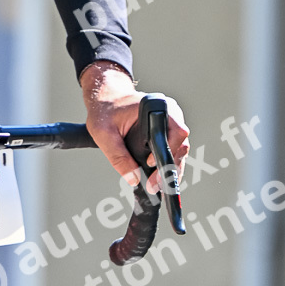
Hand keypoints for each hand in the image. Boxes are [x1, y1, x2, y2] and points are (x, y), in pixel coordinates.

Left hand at [80, 62, 188, 194]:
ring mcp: (171, 124)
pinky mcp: (166, 133)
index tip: (149, 164)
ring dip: (170, 170)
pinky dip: (167, 165)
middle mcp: (170, 114)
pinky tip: (160, 179)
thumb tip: (134, 179)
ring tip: (158, 186)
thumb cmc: (105, 110)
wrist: (106, 99)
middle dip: (170, 168)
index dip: (168, 151)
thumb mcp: (104, 133)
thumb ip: (117, 156)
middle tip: (155, 186)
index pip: (177, 132)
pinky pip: (172, 151)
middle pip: (181, 145)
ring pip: (179, 151)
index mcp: (159, 108)